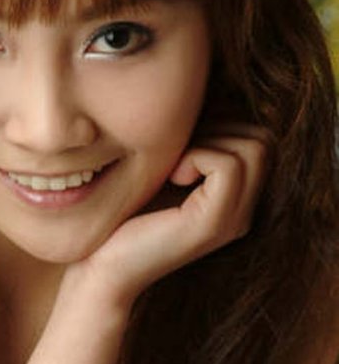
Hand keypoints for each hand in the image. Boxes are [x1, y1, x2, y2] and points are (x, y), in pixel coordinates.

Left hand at [63, 124, 267, 311]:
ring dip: (208, 141)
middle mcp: (242, 211)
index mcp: (235, 199)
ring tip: (174, 166)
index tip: (181, 143)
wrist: (100, 266)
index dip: (222, 123)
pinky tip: (171, 177)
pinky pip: (228, 165)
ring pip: (254, 148)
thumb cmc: (122, 216)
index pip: (258, 136)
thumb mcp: (163, 169)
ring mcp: (233, 220)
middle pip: (263, 139)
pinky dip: (197, 157)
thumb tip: (205, 97)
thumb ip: (191, 142)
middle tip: (178, 151)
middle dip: (220, 128)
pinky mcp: (214, 225)